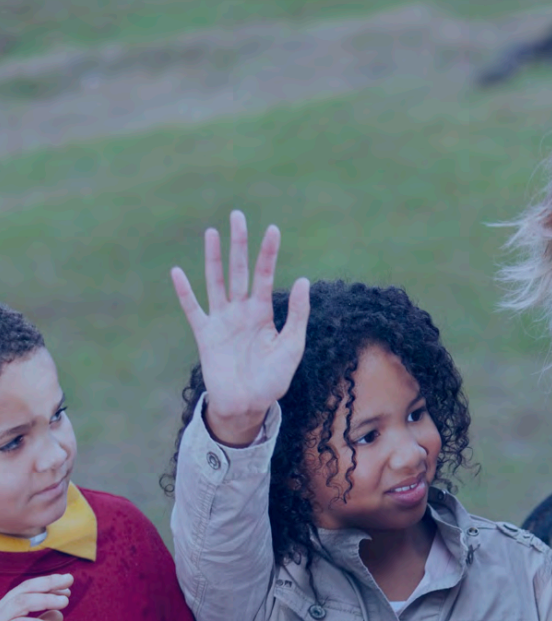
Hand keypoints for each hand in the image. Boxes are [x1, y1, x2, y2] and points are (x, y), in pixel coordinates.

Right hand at [0, 574, 72, 620]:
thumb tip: (59, 614)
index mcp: (7, 609)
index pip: (27, 588)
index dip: (48, 582)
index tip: (67, 582)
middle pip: (23, 589)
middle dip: (48, 582)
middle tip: (69, 580)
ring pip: (20, 603)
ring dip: (45, 599)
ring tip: (65, 602)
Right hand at [171, 210, 309, 445]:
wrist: (249, 405)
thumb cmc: (274, 378)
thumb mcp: (292, 345)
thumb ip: (298, 314)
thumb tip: (304, 280)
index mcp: (264, 312)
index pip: (266, 275)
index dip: (269, 253)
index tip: (273, 229)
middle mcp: (241, 311)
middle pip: (239, 270)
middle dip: (239, 244)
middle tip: (239, 215)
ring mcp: (222, 320)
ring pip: (216, 281)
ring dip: (214, 257)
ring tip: (212, 232)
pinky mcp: (205, 335)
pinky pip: (193, 309)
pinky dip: (185, 292)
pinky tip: (178, 271)